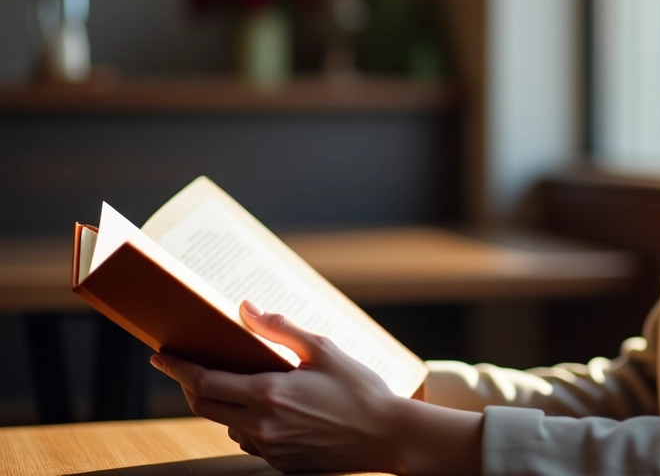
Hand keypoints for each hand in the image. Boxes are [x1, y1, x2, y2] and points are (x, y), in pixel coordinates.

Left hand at [151, 300, 483, 474]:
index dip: (177, 368)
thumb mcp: (324, 349)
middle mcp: (262, 425)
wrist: (388, 435)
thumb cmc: (360, 388)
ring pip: (227, 426)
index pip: (204, 381)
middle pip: (204, 406)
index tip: (160, 356)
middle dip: (190, 386)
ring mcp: (270, 449)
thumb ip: (280, 328)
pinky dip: (247, 424)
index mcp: (268, 393)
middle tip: (189, 368)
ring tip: (237, 385)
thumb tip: (246, 309)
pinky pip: (250, 442)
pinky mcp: (282, 465)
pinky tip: (267, 410)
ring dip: (222, 406)